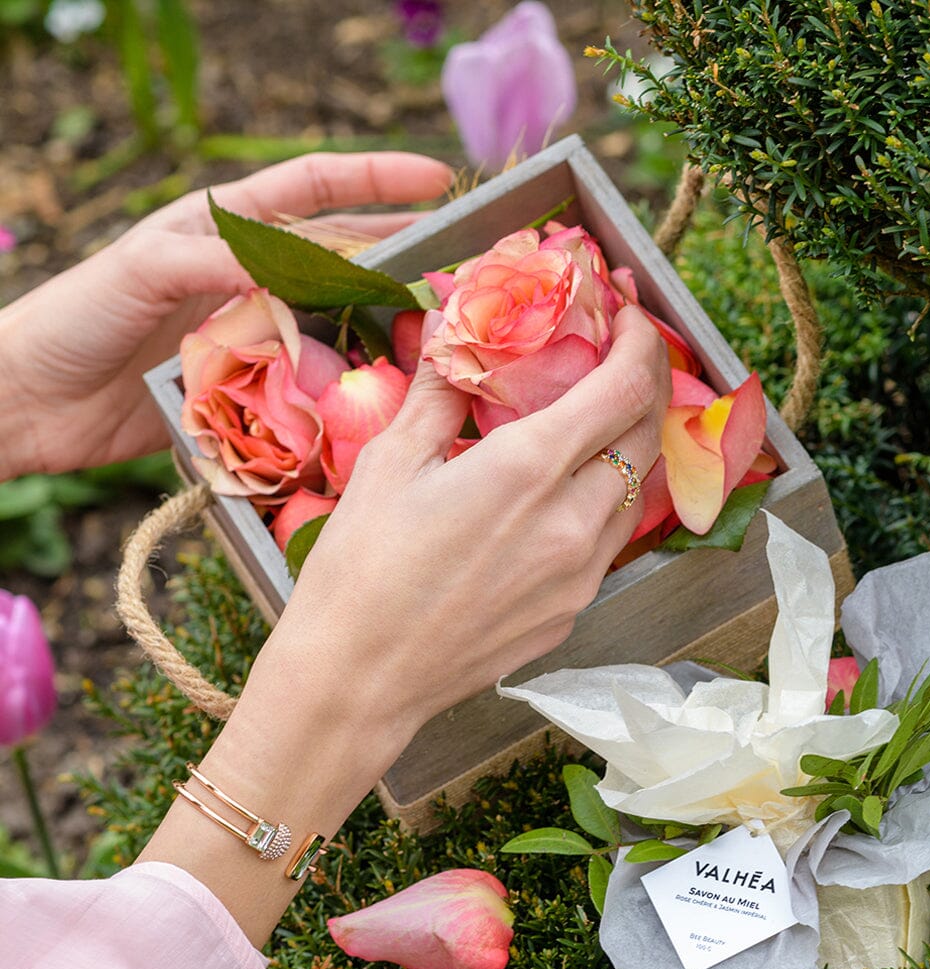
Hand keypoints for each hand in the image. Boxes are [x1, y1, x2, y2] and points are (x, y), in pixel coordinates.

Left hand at [0, 152, 451, 479]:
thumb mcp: (142, 270)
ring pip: (331, 320)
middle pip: (338, 255)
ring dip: (379, 325)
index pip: (314, 189)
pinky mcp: (246, 386)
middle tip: (455, 267)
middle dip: (398, 254)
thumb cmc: (75, 317)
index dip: (376, 179)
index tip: (436, 178)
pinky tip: (373, 393)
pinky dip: (340, 384)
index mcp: (223, 228)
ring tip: (430, 333)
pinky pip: (306, 380)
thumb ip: (213, 260)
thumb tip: (293, 267)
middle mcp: (246, 276)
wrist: (29, 399)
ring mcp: (250, 331)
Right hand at [275, 304, 671, 734]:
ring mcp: (580, 574)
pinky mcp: (573, 610)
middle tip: (621, 352)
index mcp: (527, 470)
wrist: (359, 679)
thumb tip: (456, 335)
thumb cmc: (361, 569)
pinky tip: (568, 489)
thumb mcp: (391, 462)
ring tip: (599, 416)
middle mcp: (573, 521)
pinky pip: (611, 540)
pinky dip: (606, 498)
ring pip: (637, 490)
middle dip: (646, 381)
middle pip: (647, 433)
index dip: (637, 340)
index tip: (625, 313)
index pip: (623, 386)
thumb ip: (439, 391)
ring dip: (630, 442)